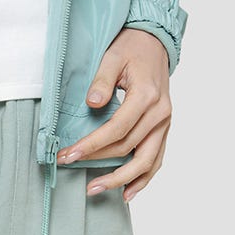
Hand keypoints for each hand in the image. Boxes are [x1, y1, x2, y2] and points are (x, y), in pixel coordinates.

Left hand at [55, 27, 172, 201]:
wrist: (154, 43)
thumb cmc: (131, 48)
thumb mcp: (112, 57)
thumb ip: (102, 81)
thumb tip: (91, 104)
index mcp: (147, 96)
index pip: (117, 129)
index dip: (92, 145)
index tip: (70, 155)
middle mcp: (160, 113)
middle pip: (129, 147)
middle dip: (99, 161)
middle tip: (71, 166)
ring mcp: (164, 123)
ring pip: (146, 161)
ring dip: (122, 179)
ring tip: (97, 189)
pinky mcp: (164, 128)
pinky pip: (157, 159)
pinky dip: (144, 178)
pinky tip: (128, 191)